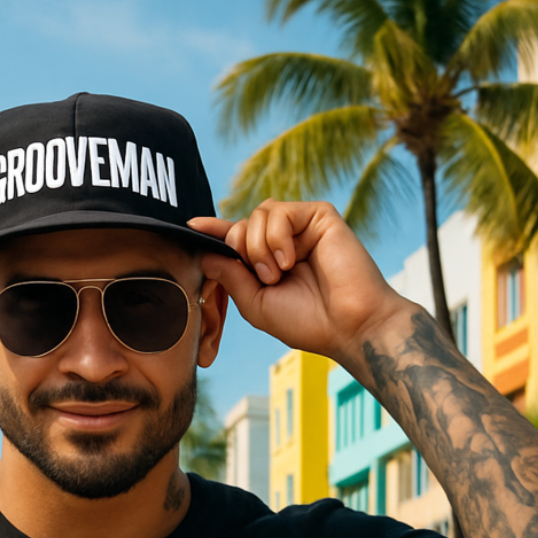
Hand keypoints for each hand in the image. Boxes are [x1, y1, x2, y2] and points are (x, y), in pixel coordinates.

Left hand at [188, 202, 405, 365]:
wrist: (347, 325)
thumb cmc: (306, 322)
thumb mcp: (255, 303)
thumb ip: (230, 276)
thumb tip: (204, 252)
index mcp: (268, 262)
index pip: (235, 239)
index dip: (213, 230)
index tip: (189, 225)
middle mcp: (283, 241)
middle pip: (240, 225)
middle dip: (241, 250)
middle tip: (265, 277)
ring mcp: (301, 227)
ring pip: (256, 215)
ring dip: (258, 248)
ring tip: (280, 272)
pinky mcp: (318, 215)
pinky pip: (278, 211)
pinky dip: (277, 238)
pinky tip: (291, 259)